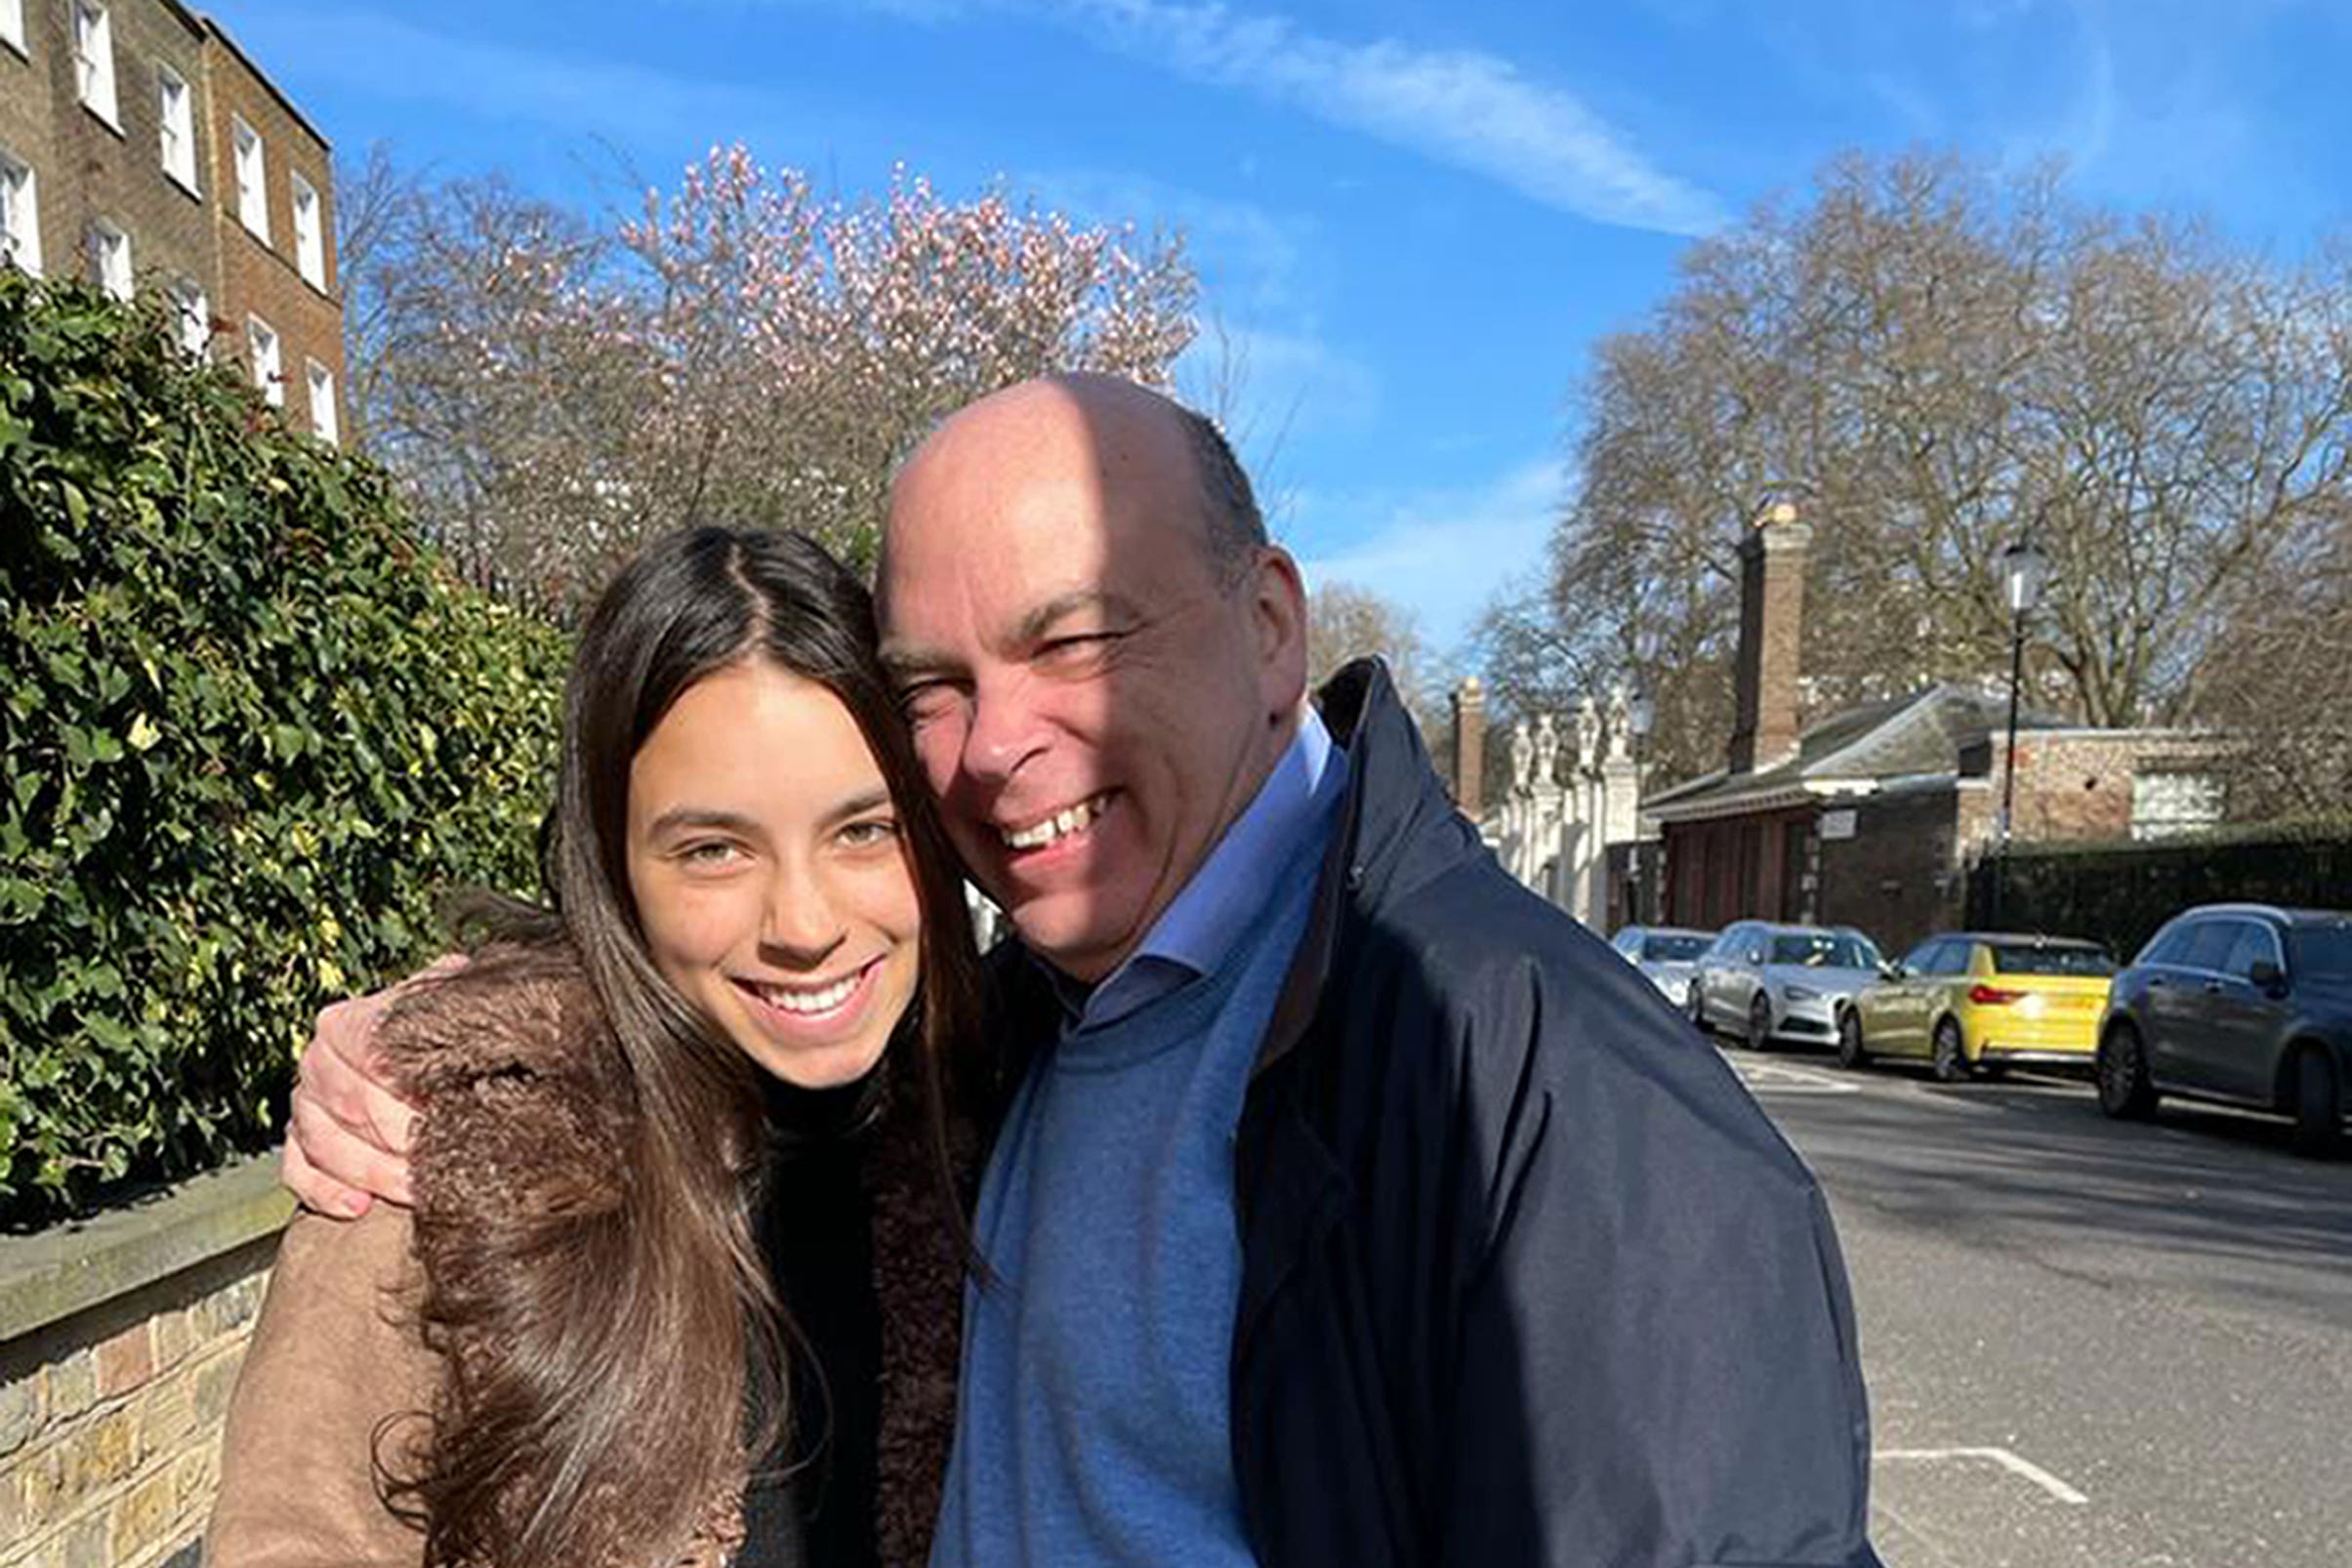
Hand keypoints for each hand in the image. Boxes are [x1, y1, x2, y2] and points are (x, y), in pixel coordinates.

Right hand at [280, 955, 462, 1214]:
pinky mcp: (299, 1142)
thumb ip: (454, 1000)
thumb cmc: (446, 1039)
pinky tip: (358, 1207)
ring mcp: (303, 1103)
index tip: (445, 1117)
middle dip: (399, 1140)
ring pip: (323, 1143)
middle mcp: (317, 1060)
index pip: (368, 1057)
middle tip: (441, 1164)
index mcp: (347, 1023)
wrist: (426, 1066)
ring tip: (415, 1190)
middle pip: (352, 1107)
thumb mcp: (454, 1009)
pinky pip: (298, 1172)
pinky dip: (325, 1191)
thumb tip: (464, 982)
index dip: (409, 1092)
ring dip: (372, 1172)